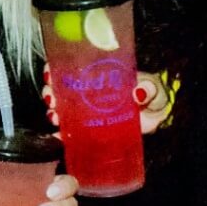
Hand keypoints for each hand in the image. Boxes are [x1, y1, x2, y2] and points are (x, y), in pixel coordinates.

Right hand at [40, 66, 169, 134]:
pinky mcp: (89, 132)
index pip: (70, 68)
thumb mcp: (153, 89)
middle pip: (59, 89)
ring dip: (54, 112)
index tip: (50, 74)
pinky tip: (59, 137)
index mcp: (98, 76)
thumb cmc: (153, 99)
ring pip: (61, 109)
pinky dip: (61, 135)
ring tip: (55, 116)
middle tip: (52, 98)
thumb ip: (149, 88)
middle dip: (50, 92)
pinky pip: (70, 133)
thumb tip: (139, 93)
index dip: (55, 70)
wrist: (156, 120)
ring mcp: (87, 113)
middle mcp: (87, 93)